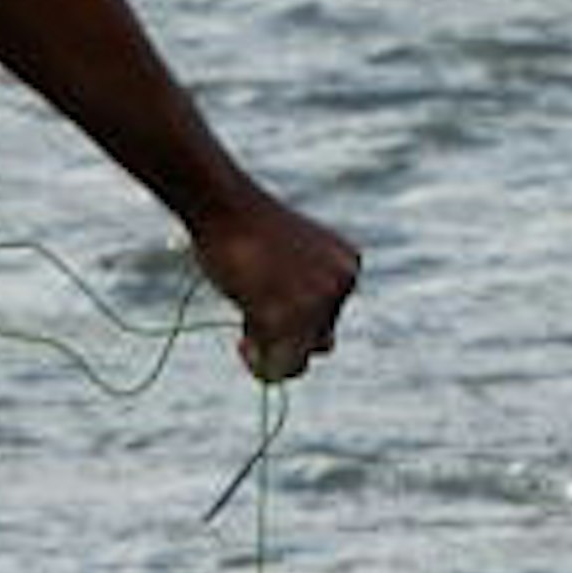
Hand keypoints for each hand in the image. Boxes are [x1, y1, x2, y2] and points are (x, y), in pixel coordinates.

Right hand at [191, 190, 361, 381]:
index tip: (265, 297)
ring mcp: (314, 304)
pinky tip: (242, 343)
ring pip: (301, 360)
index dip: (295, 316)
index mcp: (347, 265)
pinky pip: (277, 368)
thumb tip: (319, 345)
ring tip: (247, 337)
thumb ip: (305, 294)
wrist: (224, 204)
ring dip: (273, 353)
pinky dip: (257, 363)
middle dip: (285, 335)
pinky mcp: (284, 321)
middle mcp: (340, 284)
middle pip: (320, 340)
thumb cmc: (246, 227)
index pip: (329, 315)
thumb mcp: (291, 257)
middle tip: (253, 317)